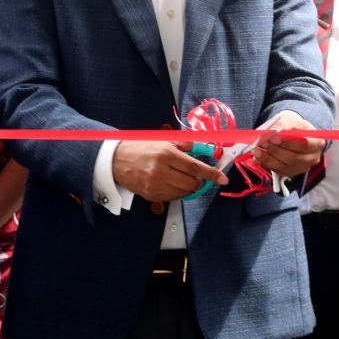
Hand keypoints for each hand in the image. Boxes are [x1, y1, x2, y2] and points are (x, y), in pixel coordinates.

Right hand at [111, 140, 226, 202]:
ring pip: (183, 192)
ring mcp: (155, 185)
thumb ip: (185, 145)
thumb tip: (205, 148)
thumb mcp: (163, 140)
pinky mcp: (150, 194)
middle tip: (199, 177)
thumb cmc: (141, 147)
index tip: (222, 179)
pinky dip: (178, 192)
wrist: (116, 159)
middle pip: (191, 182)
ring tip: (184, 179)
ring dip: (189, 187)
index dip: (211, 174)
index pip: (195, 166)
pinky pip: (172, 197)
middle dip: (199, 181)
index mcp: (166, 153)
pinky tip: (173, 184)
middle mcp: (160, 170)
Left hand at [251, 110, 324, 177]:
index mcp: (317, 143)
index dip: (288, 142)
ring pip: (284, 166)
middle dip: (275, 150)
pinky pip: (277, 170)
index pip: (304, 144)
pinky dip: (265, 163)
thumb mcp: (292, 120)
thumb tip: (275, 130)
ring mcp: (301, 168)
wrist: (294, 134)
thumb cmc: (294, 126)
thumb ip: (284, 124)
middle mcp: (312, 158)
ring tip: (256, 150)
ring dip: (267, 158)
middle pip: (293, 157)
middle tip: (262, 143)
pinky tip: (257, 157)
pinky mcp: (290, 172)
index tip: (274, 137)